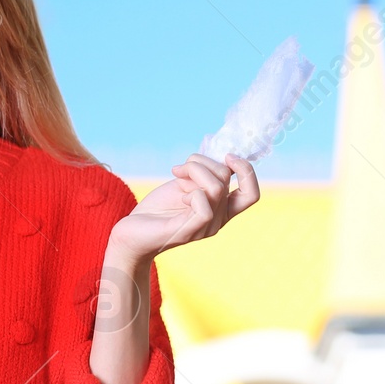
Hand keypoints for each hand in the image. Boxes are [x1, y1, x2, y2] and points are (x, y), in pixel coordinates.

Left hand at [110, 152, 259, 263]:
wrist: (132, 233)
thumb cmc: (158, 209)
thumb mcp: (185, 184)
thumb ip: (203, 174)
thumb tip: (217, 150)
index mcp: (221, 209)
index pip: (252, 194)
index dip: (246, 170)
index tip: (227, 156)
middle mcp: (218, 220)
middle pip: (226, 179)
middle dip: (202, 162)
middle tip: (181, 168)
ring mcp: (205, 227)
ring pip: (215, 187)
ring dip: (193, 170)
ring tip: (176, 175)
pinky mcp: (190, 231)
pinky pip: (204, 203)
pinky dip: (191, 191)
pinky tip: (179, 195)